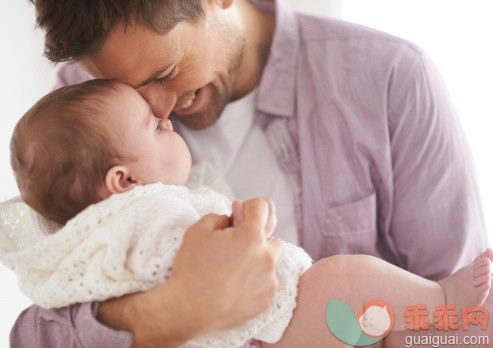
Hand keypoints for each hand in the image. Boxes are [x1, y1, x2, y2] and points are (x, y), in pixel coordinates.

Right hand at [98, 198, 283, 346]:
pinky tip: (234, 286)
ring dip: (259, 262)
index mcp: (252, 236)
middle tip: (238, 246)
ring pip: (271, 264)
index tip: (240, 214)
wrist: (187, 309)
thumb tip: (231, 220)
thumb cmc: (191, 267)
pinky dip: (255, 283)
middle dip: (259, 240)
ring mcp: (268, 281)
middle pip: (273, 239)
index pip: (262, 207)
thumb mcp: (198, 230)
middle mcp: (267, 257)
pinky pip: (265, 285)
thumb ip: (219, 217)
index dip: (249, 207)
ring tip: (235, 269)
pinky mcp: (265, 301)